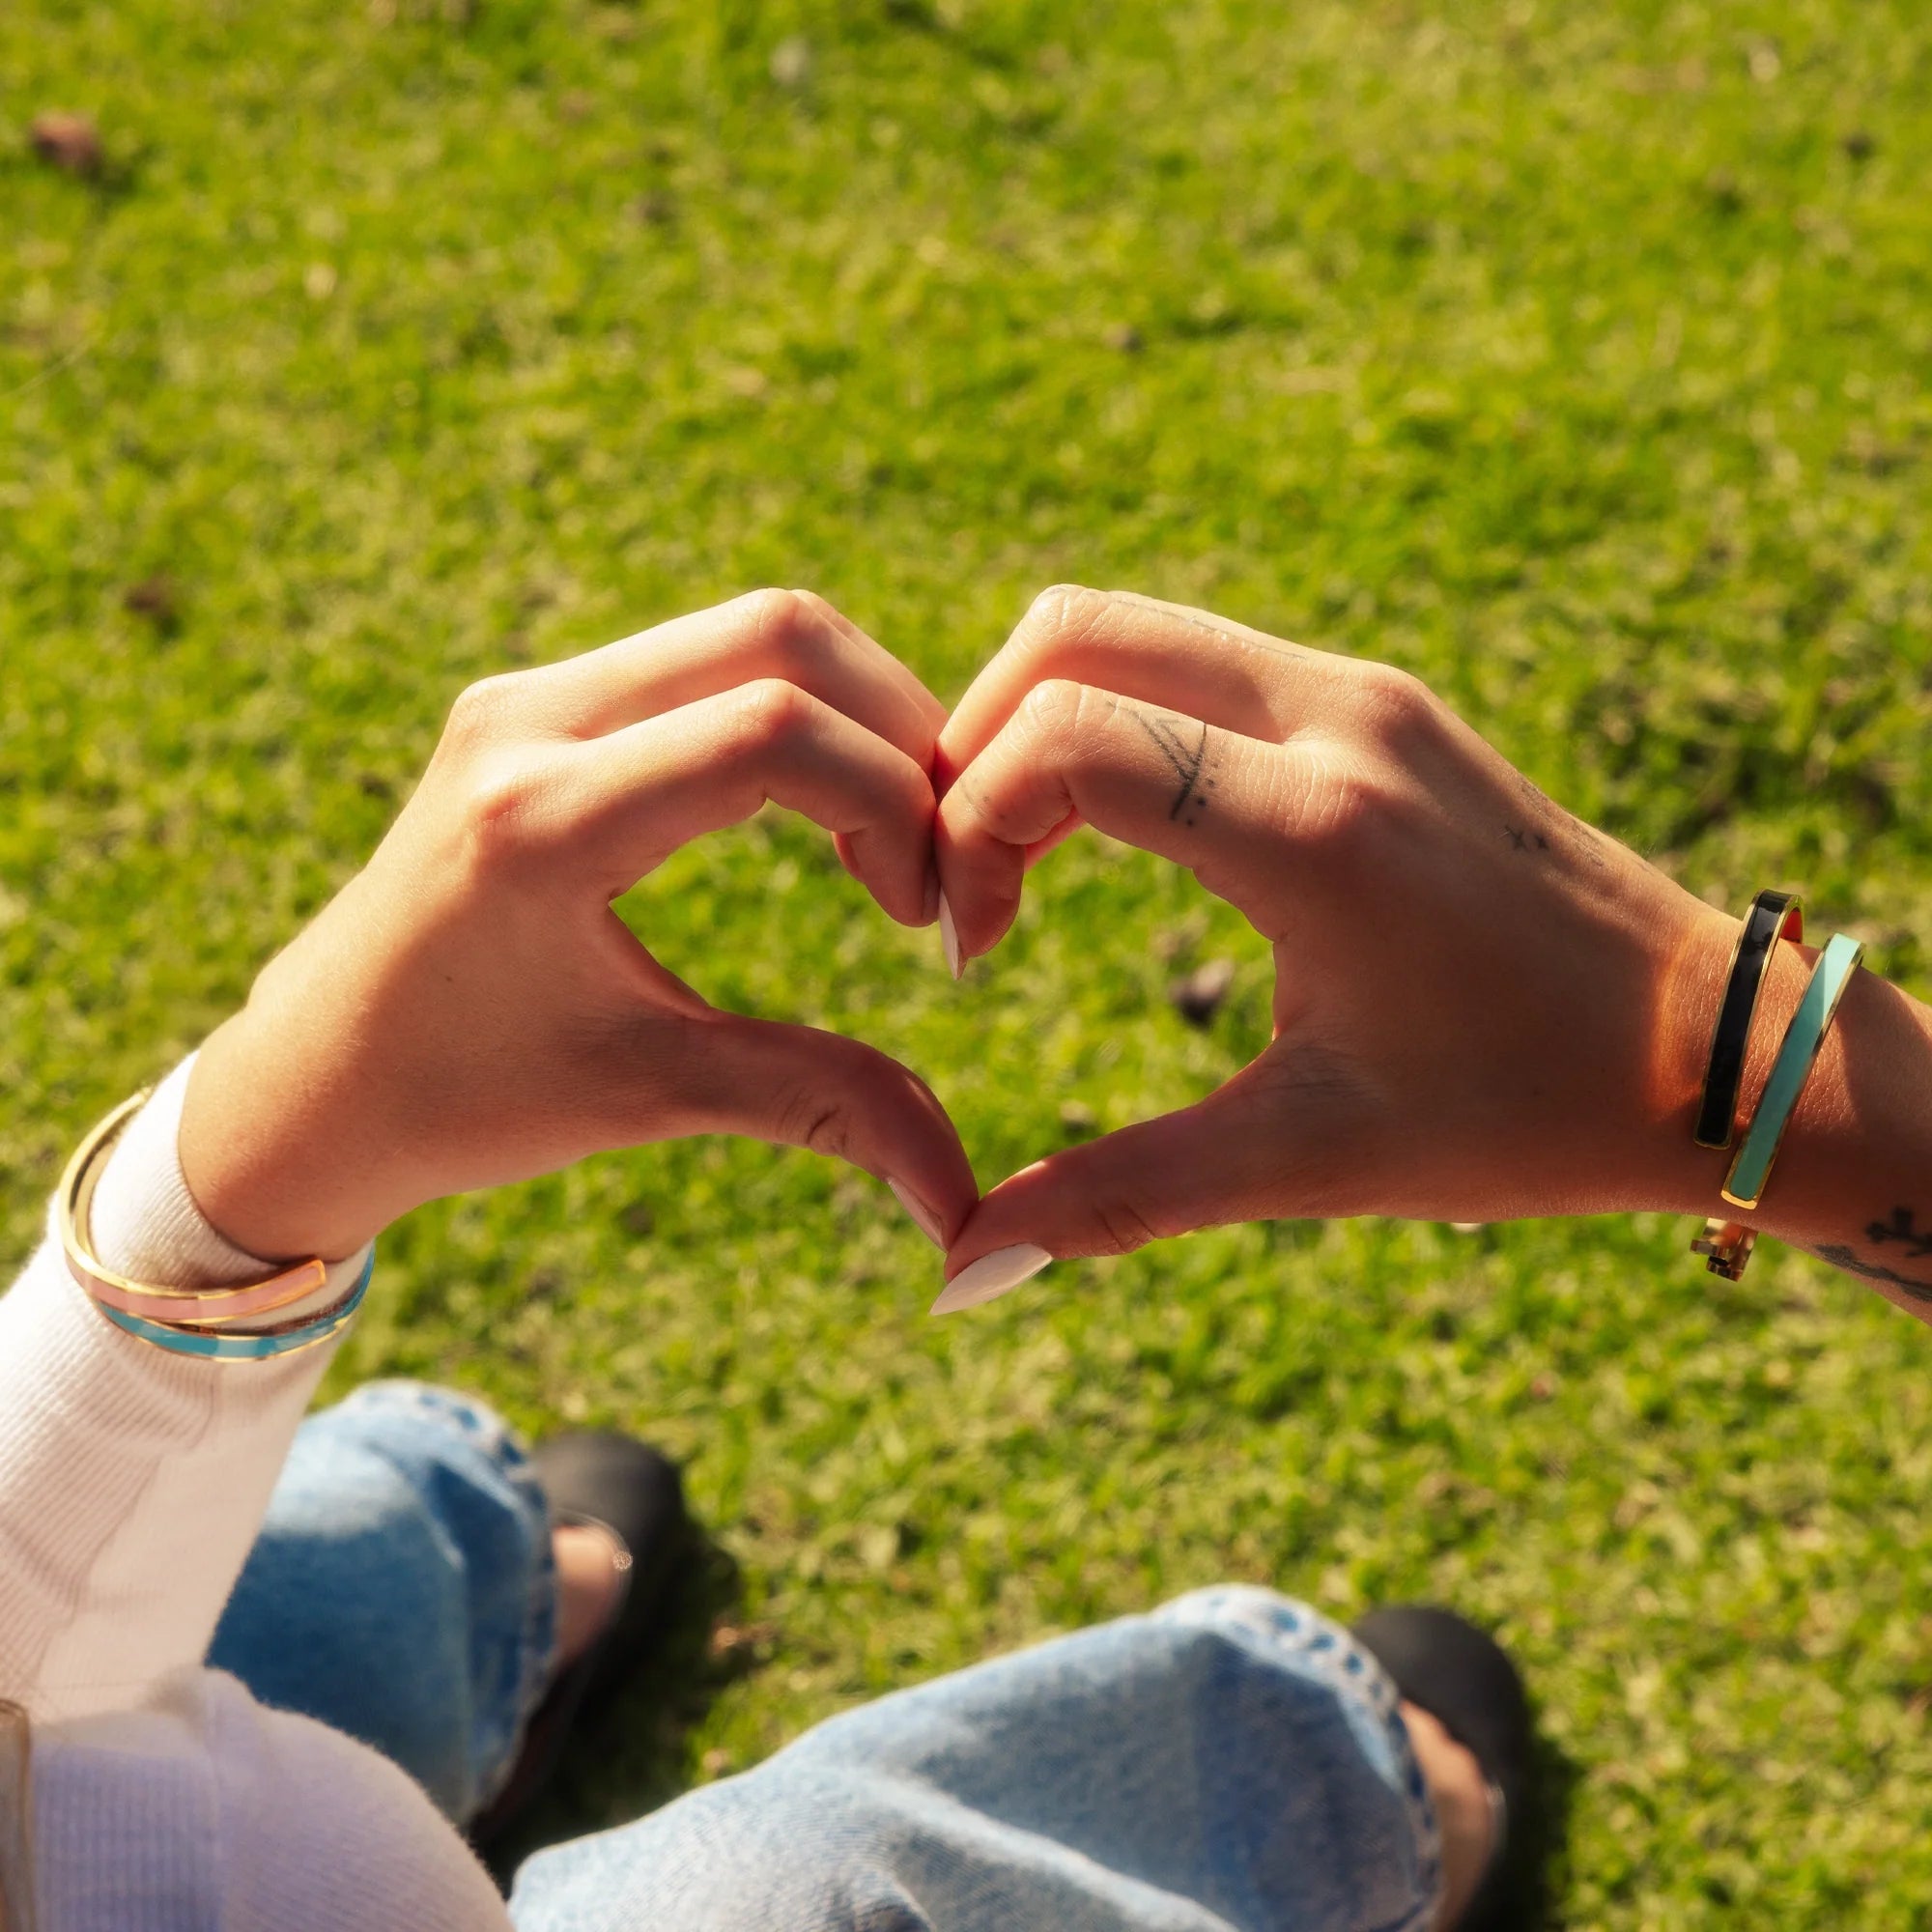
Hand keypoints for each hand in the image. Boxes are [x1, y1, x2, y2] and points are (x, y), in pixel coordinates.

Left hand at [180, 590, 975, 1260]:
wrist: (310, 1080)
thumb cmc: (461, 1102)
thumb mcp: (647, 1096)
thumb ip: (820, 1106)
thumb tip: (965, 1204)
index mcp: (540, 823)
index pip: (772, 733)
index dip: (895, 805)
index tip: (927, 918)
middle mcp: (526, 723)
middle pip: (781, 636)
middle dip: (901, 733)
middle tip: (938, 854)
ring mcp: (527, 696)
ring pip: (752, 631)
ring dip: (855, 717)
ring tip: (890, 841)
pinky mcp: (538, 701)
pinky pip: (707, 657)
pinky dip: (797, 714)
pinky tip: (822, 813)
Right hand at [933, 586, 1737, 1290]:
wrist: (1712, 1048)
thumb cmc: (1528, 1111)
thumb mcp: (1313, 1160)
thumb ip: (1120, 1197)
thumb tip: (962, 1270)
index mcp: (1318, 828)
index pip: (1066, 736)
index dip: (967, 830)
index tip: (971, 950)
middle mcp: (1340, 718)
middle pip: (1071, 632)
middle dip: (971, 747)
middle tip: (969, 884)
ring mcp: (1364, 691)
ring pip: (1127, 625)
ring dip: (1035, 722)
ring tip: (1020, 861)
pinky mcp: (1377, 700)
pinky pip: (1193, 656)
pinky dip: (1110, 716)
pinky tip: (1109, 835)